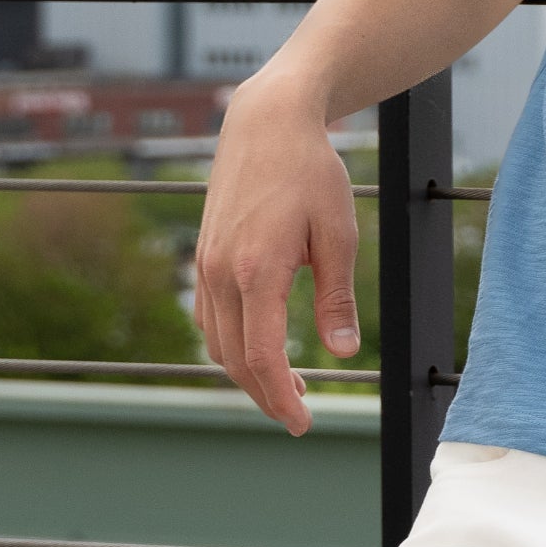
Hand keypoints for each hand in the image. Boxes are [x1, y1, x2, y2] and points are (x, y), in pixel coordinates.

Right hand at [194, 72, 360, 433]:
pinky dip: (230, 343)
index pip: (262, 358)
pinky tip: (257, 345)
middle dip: (264, 394)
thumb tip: (342, 354)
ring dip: (246, 371)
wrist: (266, 123)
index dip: (280, 398)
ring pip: (217, 342)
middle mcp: (221, 273)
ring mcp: (206, 265)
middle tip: (298, 414)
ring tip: (285, 384)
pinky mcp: (203, 256)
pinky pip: (210, 317)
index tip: (302, 423)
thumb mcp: (338, 232)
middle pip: (234, 359)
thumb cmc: (311, 172)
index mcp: (257, 271)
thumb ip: (337, 297)